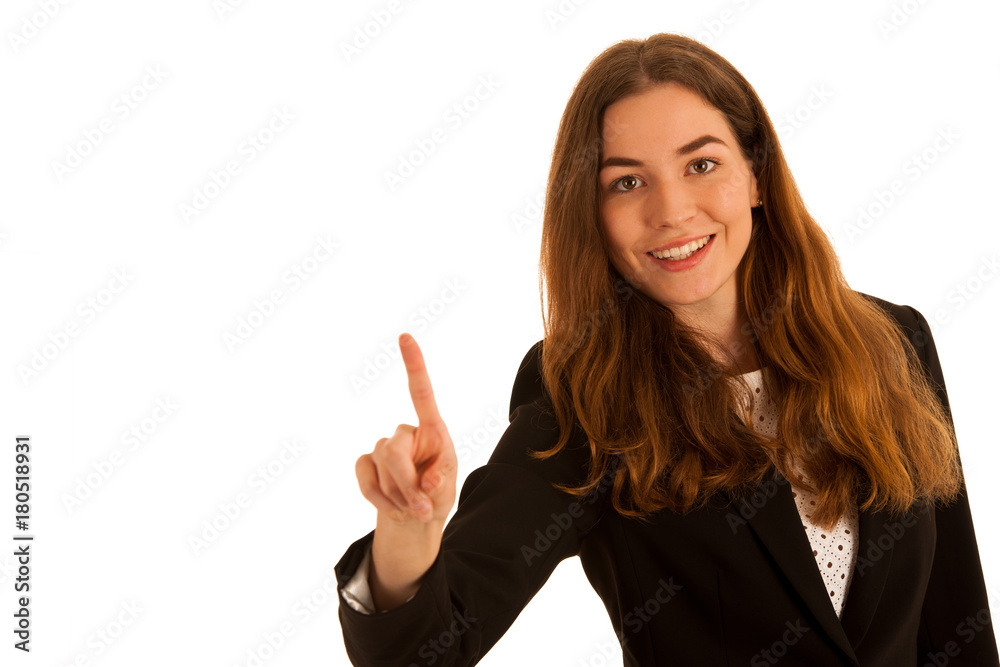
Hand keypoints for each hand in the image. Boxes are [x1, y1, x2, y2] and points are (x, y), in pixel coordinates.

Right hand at [355, 333, 457, 523]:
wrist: (414, 518)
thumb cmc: (436, 494)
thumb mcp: (446, 489)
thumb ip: (438, 482)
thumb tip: (425, 482)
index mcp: (432, 430)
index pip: (421, 393)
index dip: (414, 364)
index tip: (406, 336)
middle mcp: (405, 433)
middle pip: (394, 451)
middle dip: (405, 484)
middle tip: (420, 508)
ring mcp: (382, 447)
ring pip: (382, 468)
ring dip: (397, 496)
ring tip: (411, 508)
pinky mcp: (366, 463)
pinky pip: (365, 479)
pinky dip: (379, 499)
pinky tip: (391, 507)